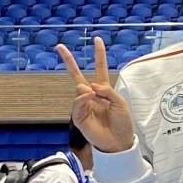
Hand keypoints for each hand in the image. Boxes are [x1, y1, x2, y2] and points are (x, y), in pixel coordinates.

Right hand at [57, 39, 134, 153]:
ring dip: (86, 90)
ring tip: (92, 94)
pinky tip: (88, 97)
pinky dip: (82, 99)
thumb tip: (90, 86)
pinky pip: (77, 104)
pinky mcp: (80, 117)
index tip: (97, 40)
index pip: (99, 68)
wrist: (119, 142)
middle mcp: (92, 95)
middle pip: (77, 75)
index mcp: (103, 90)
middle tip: (59, 46)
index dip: (99, 54)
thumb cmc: (122, 123)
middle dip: (69, 61)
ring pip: (79, 90)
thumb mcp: (120, 103)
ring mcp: (84, 105)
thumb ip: (107, 91)